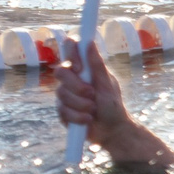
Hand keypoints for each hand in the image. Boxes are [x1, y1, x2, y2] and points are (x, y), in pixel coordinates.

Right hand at [53, 39, 173, 166]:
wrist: (112, 131)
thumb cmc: (113, 105)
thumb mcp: (107, 84)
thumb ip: (97, 64)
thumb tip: (89, 42)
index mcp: (84, 68)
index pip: (70, 49)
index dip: (70, 54)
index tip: (79, 68)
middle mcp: (72, 78)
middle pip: (60, 72)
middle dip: (77, 86)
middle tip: (92, 94)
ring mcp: (65, 94)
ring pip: (61, 93)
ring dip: (80, 104)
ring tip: (93, 110)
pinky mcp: (62, 110)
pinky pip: (62, 110)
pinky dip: (77, 116)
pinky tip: (87, 119)